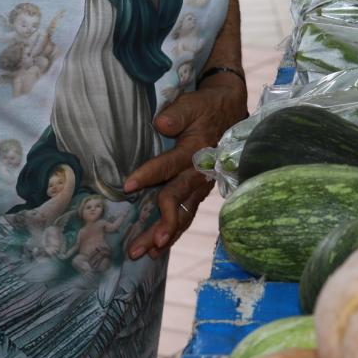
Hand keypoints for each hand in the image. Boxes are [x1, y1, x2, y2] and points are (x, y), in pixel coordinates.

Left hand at [121, 74, 248, 259]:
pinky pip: (187, 215)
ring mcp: (201, 185)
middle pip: (177, 200)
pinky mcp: (200, 191)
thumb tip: (161, 124)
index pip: (169, 165)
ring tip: (145, 254)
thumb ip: (178, 113)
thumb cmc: (206, 107)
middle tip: (138, 246)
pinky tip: (158, 248)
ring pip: (183, 214)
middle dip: (159, 224)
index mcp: (196, 150)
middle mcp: (199, 172)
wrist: (230, 110)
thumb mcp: (194, 103)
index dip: (149, 174)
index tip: (127, 186)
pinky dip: (174, 232)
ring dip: (165, 235)